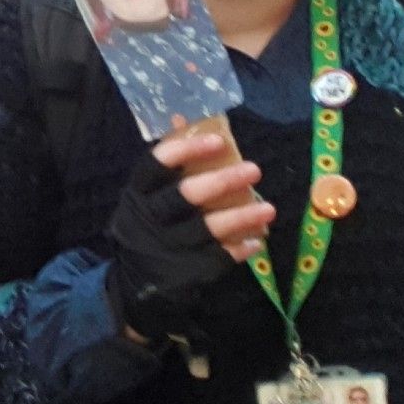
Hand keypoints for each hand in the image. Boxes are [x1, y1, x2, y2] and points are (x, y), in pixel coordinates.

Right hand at [105, 131, 273, 342]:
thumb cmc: (147, 227)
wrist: (134, 284)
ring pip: (207, 228)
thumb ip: (166, 165)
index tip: (218, 140)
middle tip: (255, 169)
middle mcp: (148, 218)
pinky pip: (217, 258)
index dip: (186, 149)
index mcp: (136, 194)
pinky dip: (239, 248)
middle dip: (223, 181)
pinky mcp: (184, 272)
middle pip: (185, 195)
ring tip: (270, 208)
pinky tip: (257, 239)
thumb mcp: (145, 196)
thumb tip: (183, 118)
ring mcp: (166, 247)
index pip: (156, 164)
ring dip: (242, 216)